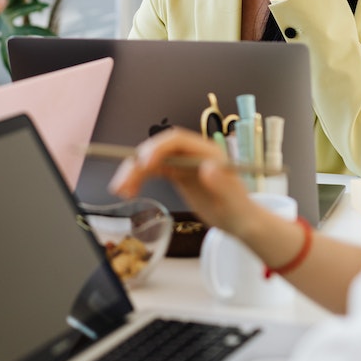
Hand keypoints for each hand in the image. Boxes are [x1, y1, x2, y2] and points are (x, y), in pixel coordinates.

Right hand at [108, 128, 258, 237]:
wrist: (239, 221)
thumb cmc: (240, 211)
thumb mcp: (234, 201)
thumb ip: (222, 184)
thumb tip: (207, 168)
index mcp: (206, 152)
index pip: (176, 139)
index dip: (157, 148)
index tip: (144, 164)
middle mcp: (191, 153)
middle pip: (157, 149)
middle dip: (137, 164)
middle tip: (122, 185)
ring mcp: (182, 162)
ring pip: (150, 160)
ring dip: (132, 173)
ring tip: (120, 191)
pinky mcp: (176, 174)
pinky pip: (151, 171)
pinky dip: (137, 179)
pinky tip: (128, 192)